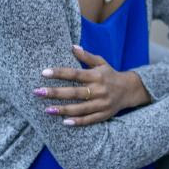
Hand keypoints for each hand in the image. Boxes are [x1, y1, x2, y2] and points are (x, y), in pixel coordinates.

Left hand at [34, 44, 151, 126]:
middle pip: (74, 92)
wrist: (130, 90)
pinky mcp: (104, 115)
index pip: (75, 74)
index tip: (44, 72)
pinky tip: (64, 122)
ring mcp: (102, 104)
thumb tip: (72, 47)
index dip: (60, 73)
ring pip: (80, 108)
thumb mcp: (101, 63)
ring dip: (63, 109)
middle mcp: (99, 90)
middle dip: (55, 93)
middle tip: (38, 92)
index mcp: (96, 76)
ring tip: (46, 110)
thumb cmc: (110, 75)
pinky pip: (89, 120)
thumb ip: (86, 56)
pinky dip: (77, 121)